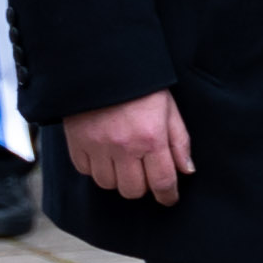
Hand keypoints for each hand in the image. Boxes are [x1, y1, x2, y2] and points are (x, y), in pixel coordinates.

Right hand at [62, 90, 192, 204]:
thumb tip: (186, 171)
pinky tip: (102, 153)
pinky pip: (85, 171)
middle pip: (133, 190)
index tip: (169, 199)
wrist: (102, 64)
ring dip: (117, 177)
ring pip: (108, 184)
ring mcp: (97, 147)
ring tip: (121, 160)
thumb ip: (179, 142)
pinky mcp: (76, 143)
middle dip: (141, 186)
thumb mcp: (169, 110)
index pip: (162, 182)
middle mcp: (124, 147)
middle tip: (143, 172)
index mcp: (151, 138)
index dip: (168, 196)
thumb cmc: (141, 87)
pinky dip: (94, 167)